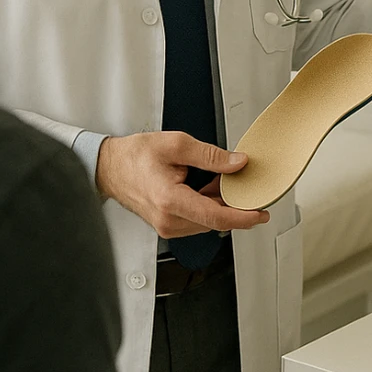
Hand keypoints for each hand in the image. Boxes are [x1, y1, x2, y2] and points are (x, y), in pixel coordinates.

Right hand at [95, 131, 269, 238]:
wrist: (110, 168)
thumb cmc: (135, 156)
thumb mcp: (176, 145)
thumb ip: (210, 155)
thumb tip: (237, 163)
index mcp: (171, 201)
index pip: (217, 217)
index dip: (244, 216)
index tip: (261, 213)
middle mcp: (169, 220)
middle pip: (215, 222)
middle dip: (234, 206)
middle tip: (246, 187)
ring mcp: (167, 226)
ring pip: (207, 223)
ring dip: (220, 206)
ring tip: (221, 182)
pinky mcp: (167, 226)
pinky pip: (196, 222)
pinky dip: (207, 208)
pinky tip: (208, 189)